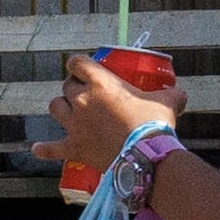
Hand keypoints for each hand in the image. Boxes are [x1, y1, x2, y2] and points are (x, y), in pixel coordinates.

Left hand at [47, 53, 176, 168]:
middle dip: (74, 87)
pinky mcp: (74, 148)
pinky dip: (44, 149)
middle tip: (85, 93)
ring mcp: (75, 125)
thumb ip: (173, 95)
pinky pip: (52, 148)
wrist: (146, 157)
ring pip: (55, 108)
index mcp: (101, 83)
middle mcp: (82, 100)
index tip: (84, 68)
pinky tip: (37, 149)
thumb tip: (181, 95)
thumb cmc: (155, 124)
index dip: (78, 64)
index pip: (77, 63)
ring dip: (61, 107)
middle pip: (66, 86)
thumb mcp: (168, 102)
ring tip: (69, 112)